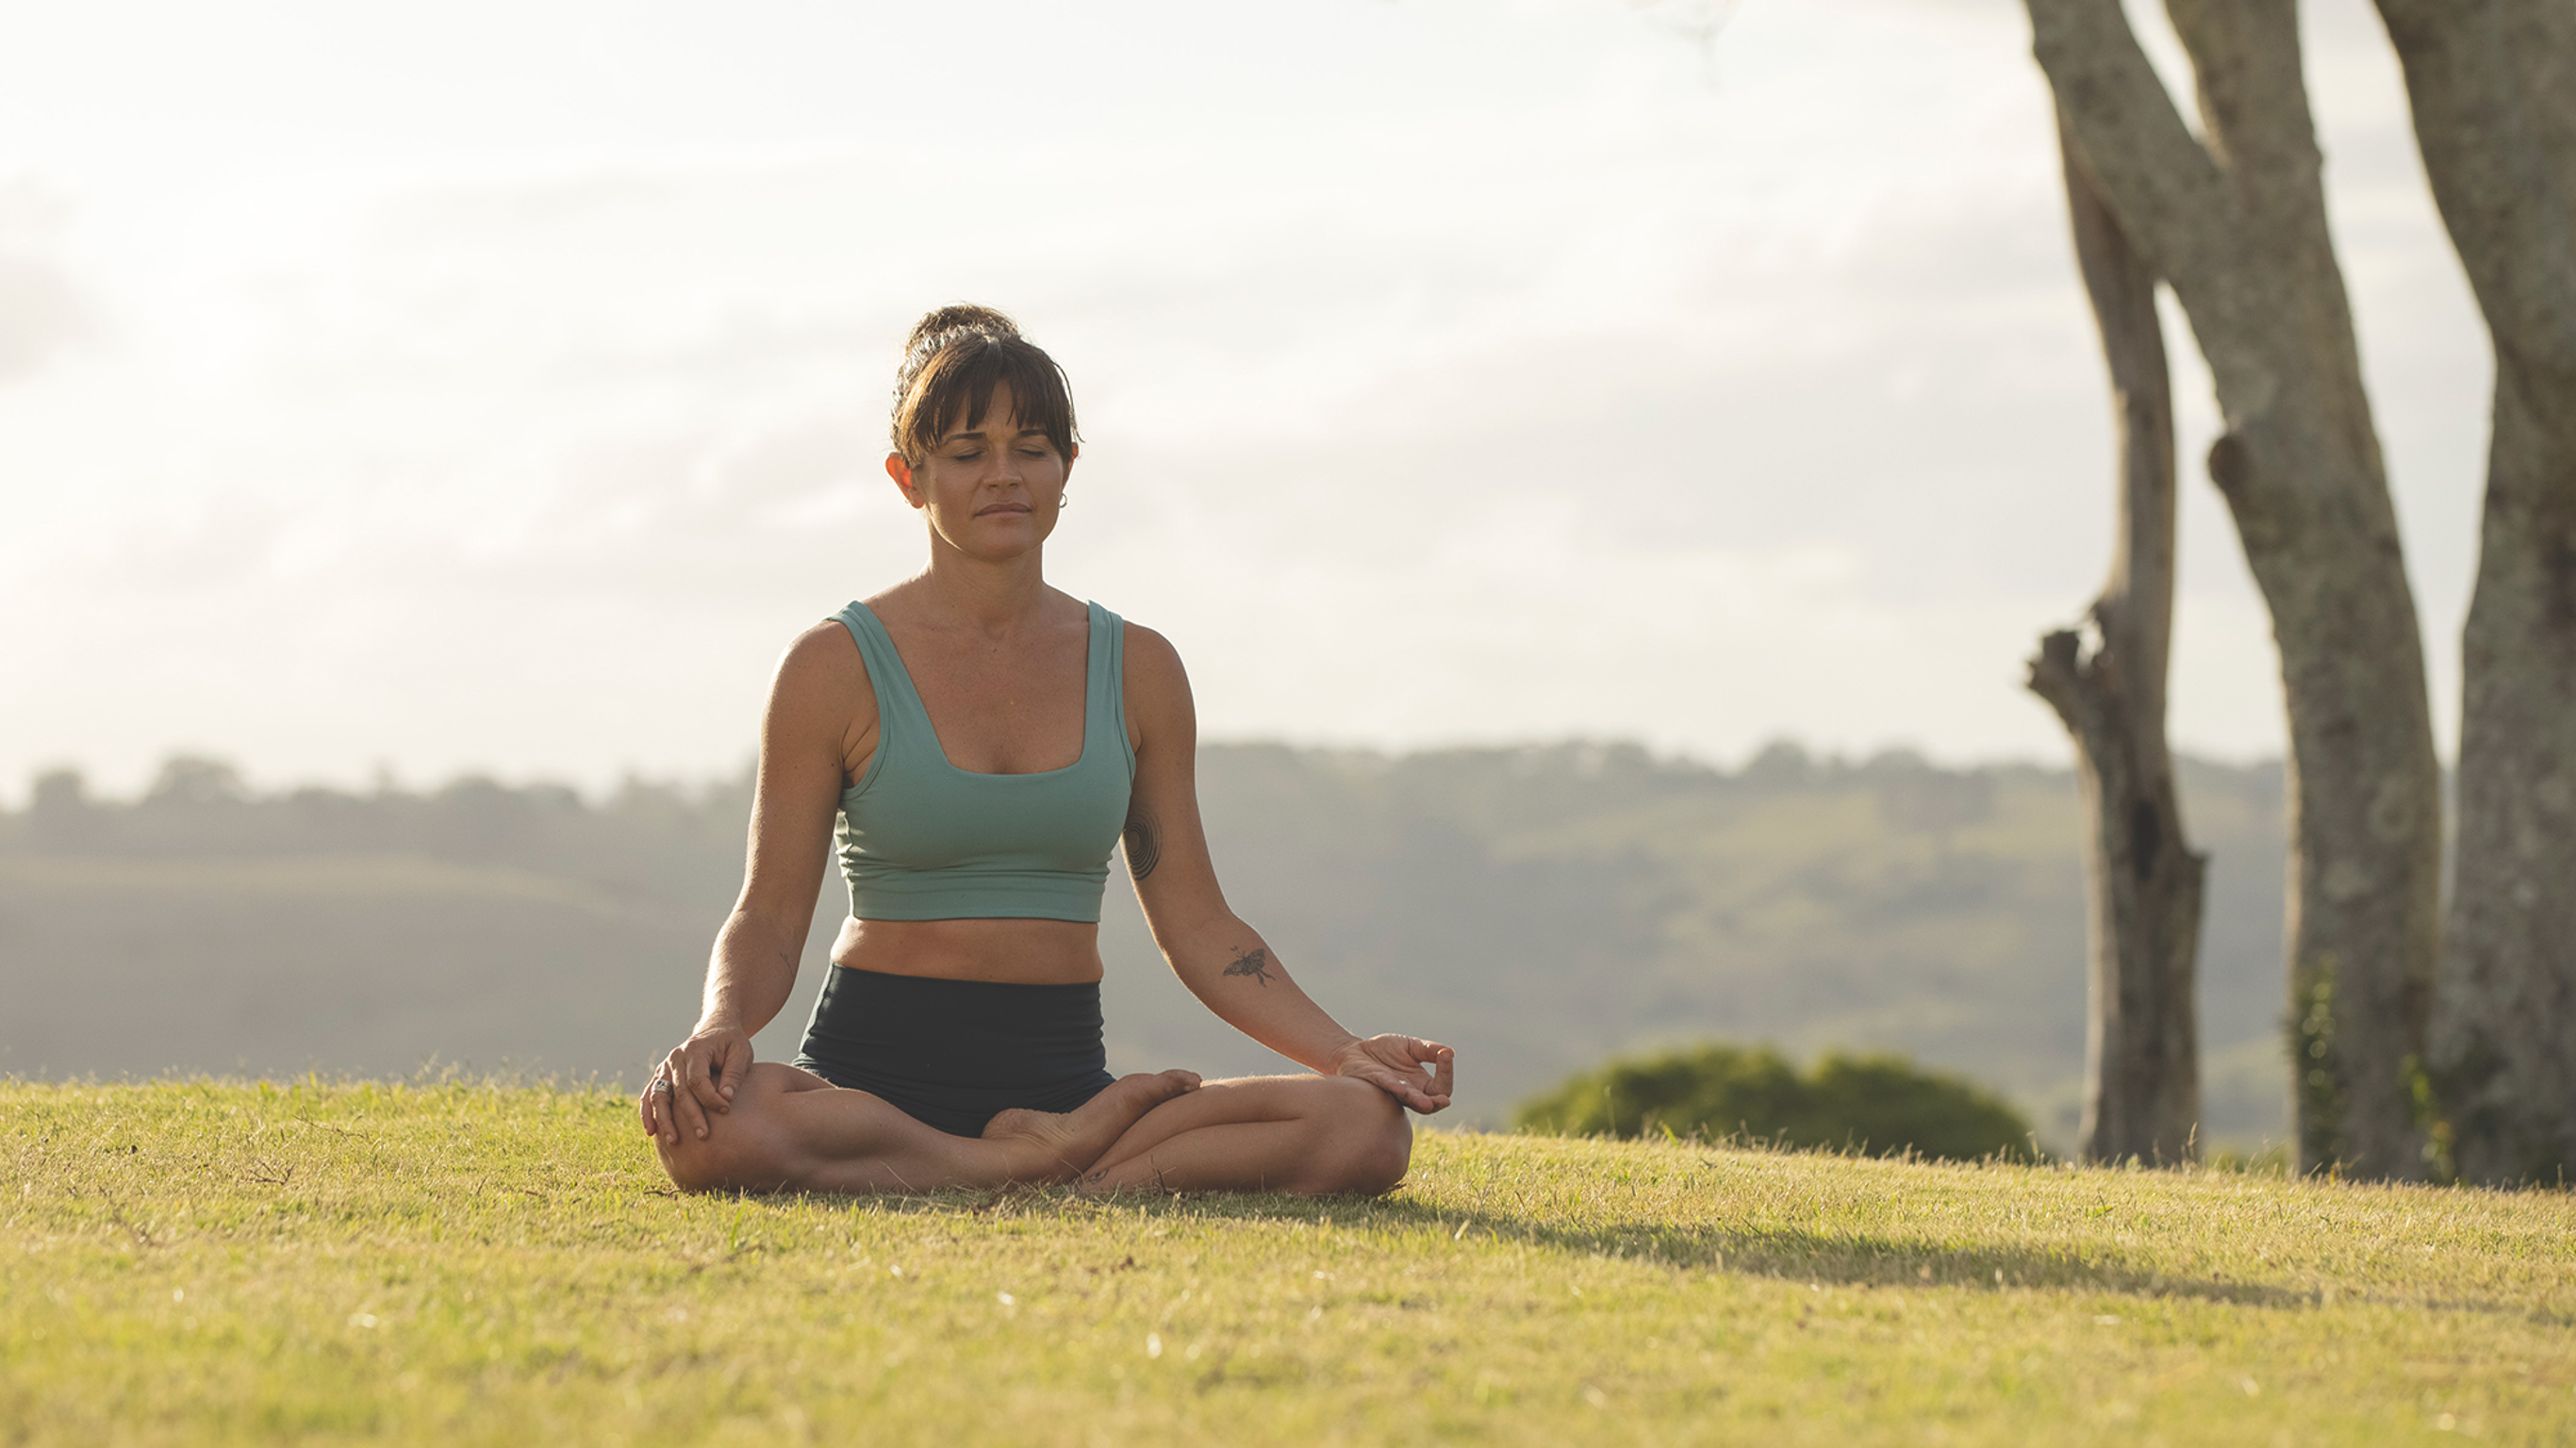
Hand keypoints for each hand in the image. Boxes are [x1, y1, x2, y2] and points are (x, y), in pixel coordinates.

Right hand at [640, 1022, 752, 1144]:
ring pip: (658, 1096)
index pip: (697, 1080)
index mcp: (695, 1050)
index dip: (709, 1098)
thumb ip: (734, 1075)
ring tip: (673, 1141)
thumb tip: (726, 1099)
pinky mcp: (661, 1076)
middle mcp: (675, 1058)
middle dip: (691, 1115)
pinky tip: (651, 1132)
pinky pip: (649, 1095)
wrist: (716, 1029)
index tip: (726, 1110)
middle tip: (703, 1136)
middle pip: (678, 1091)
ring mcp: (665, 1067)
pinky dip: (647, 1113)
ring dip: (664, 1119)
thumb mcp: (741, 1053)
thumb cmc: (732, 1044)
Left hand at [1331, 1034, 1454, 1113]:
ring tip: (1427, 1103)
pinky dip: (1395, 1088)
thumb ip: (1429, 1050)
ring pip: (1408, 1101)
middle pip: (1430, 1104)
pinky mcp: (1375, 1084)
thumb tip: (1449, 1052)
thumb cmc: (1385, 1052)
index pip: (1442, 1087)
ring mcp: (1393, 1091)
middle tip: (1444, 1099)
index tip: (1446, 1054)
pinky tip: (1402, 1086)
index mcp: (1422, 1084)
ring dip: (1418, 1101)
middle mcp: (1410, 1092)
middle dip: (1437, 1101)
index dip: (1447, 1073)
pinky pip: (1387, 1088)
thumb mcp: (1411, 1046)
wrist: (1356, 1051)